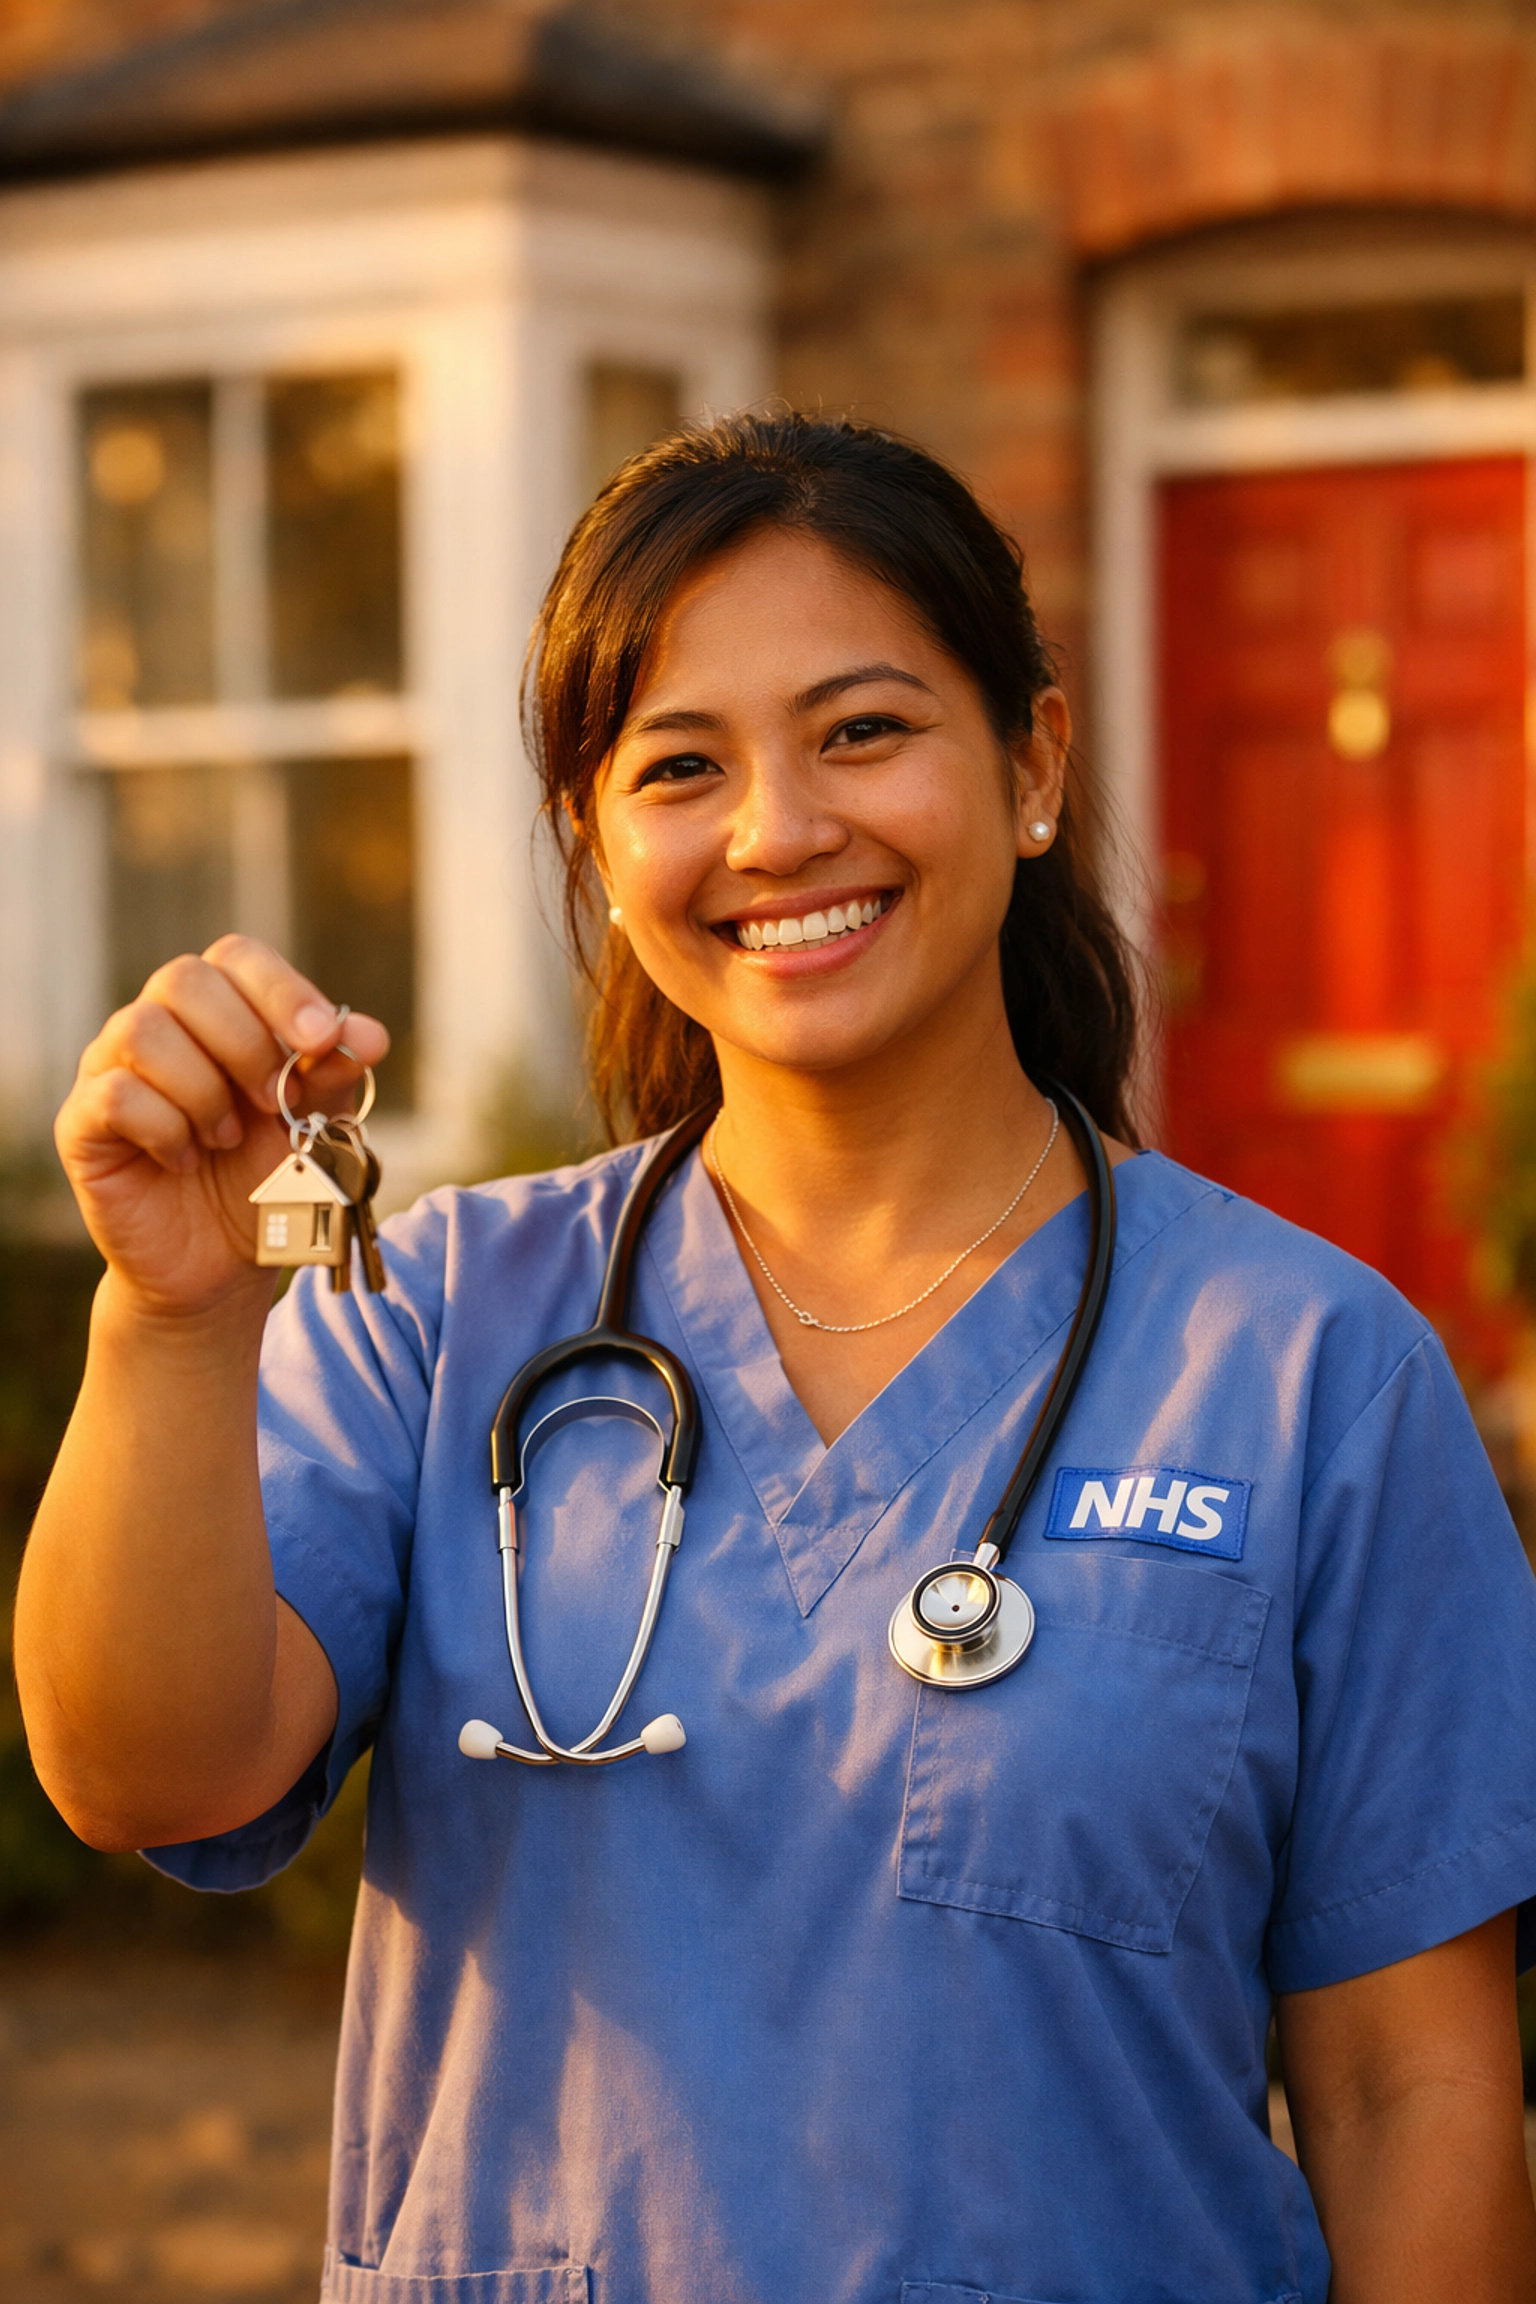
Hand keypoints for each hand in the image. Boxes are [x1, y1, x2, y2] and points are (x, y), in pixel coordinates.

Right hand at [56, 936, 389, 1316]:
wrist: (223, 1263)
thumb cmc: (267, 1177)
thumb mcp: (314, 1122)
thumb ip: (335, 1074)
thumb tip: (368, 1034)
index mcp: (218, 1012)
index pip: (237, 957)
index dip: (281, 990)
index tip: (321, 1041)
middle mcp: (158, 1026)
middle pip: (183, 979)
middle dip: (243, 1043)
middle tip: (272, 1103)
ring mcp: (110, 1069)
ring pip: (141, 1030)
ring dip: (203, 1090)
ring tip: (226, 1139)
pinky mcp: (82, 1122)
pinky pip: (116, 1095)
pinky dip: (166, 1129)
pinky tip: (186, 1159)